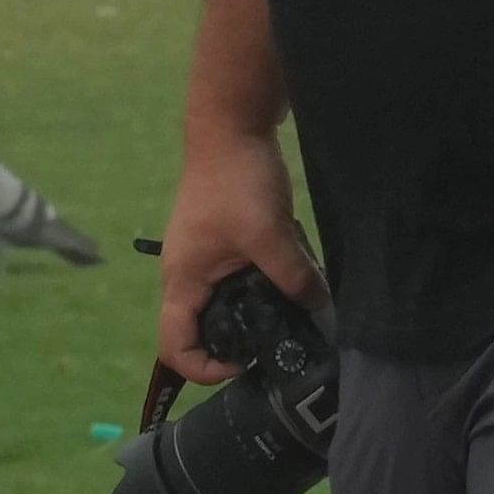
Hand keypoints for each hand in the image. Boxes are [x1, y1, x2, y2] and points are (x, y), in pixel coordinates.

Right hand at [155, 126, 326, 382]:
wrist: (232, 124)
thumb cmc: (238, 181)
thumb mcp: (270, 234)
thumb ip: (293, 276)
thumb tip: (319, 308)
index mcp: (182, 281)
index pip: (174, 346)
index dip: (204, 368)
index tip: (245, 364)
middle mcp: (185, 274)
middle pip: (201, 328)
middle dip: (235, 342)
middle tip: (276, 342)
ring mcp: (203, 255)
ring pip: (224, 301)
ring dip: (253, 309)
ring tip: (290, 310)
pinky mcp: (222, 237)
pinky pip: (237, 276)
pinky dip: (261, 282)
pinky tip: (292, 276)